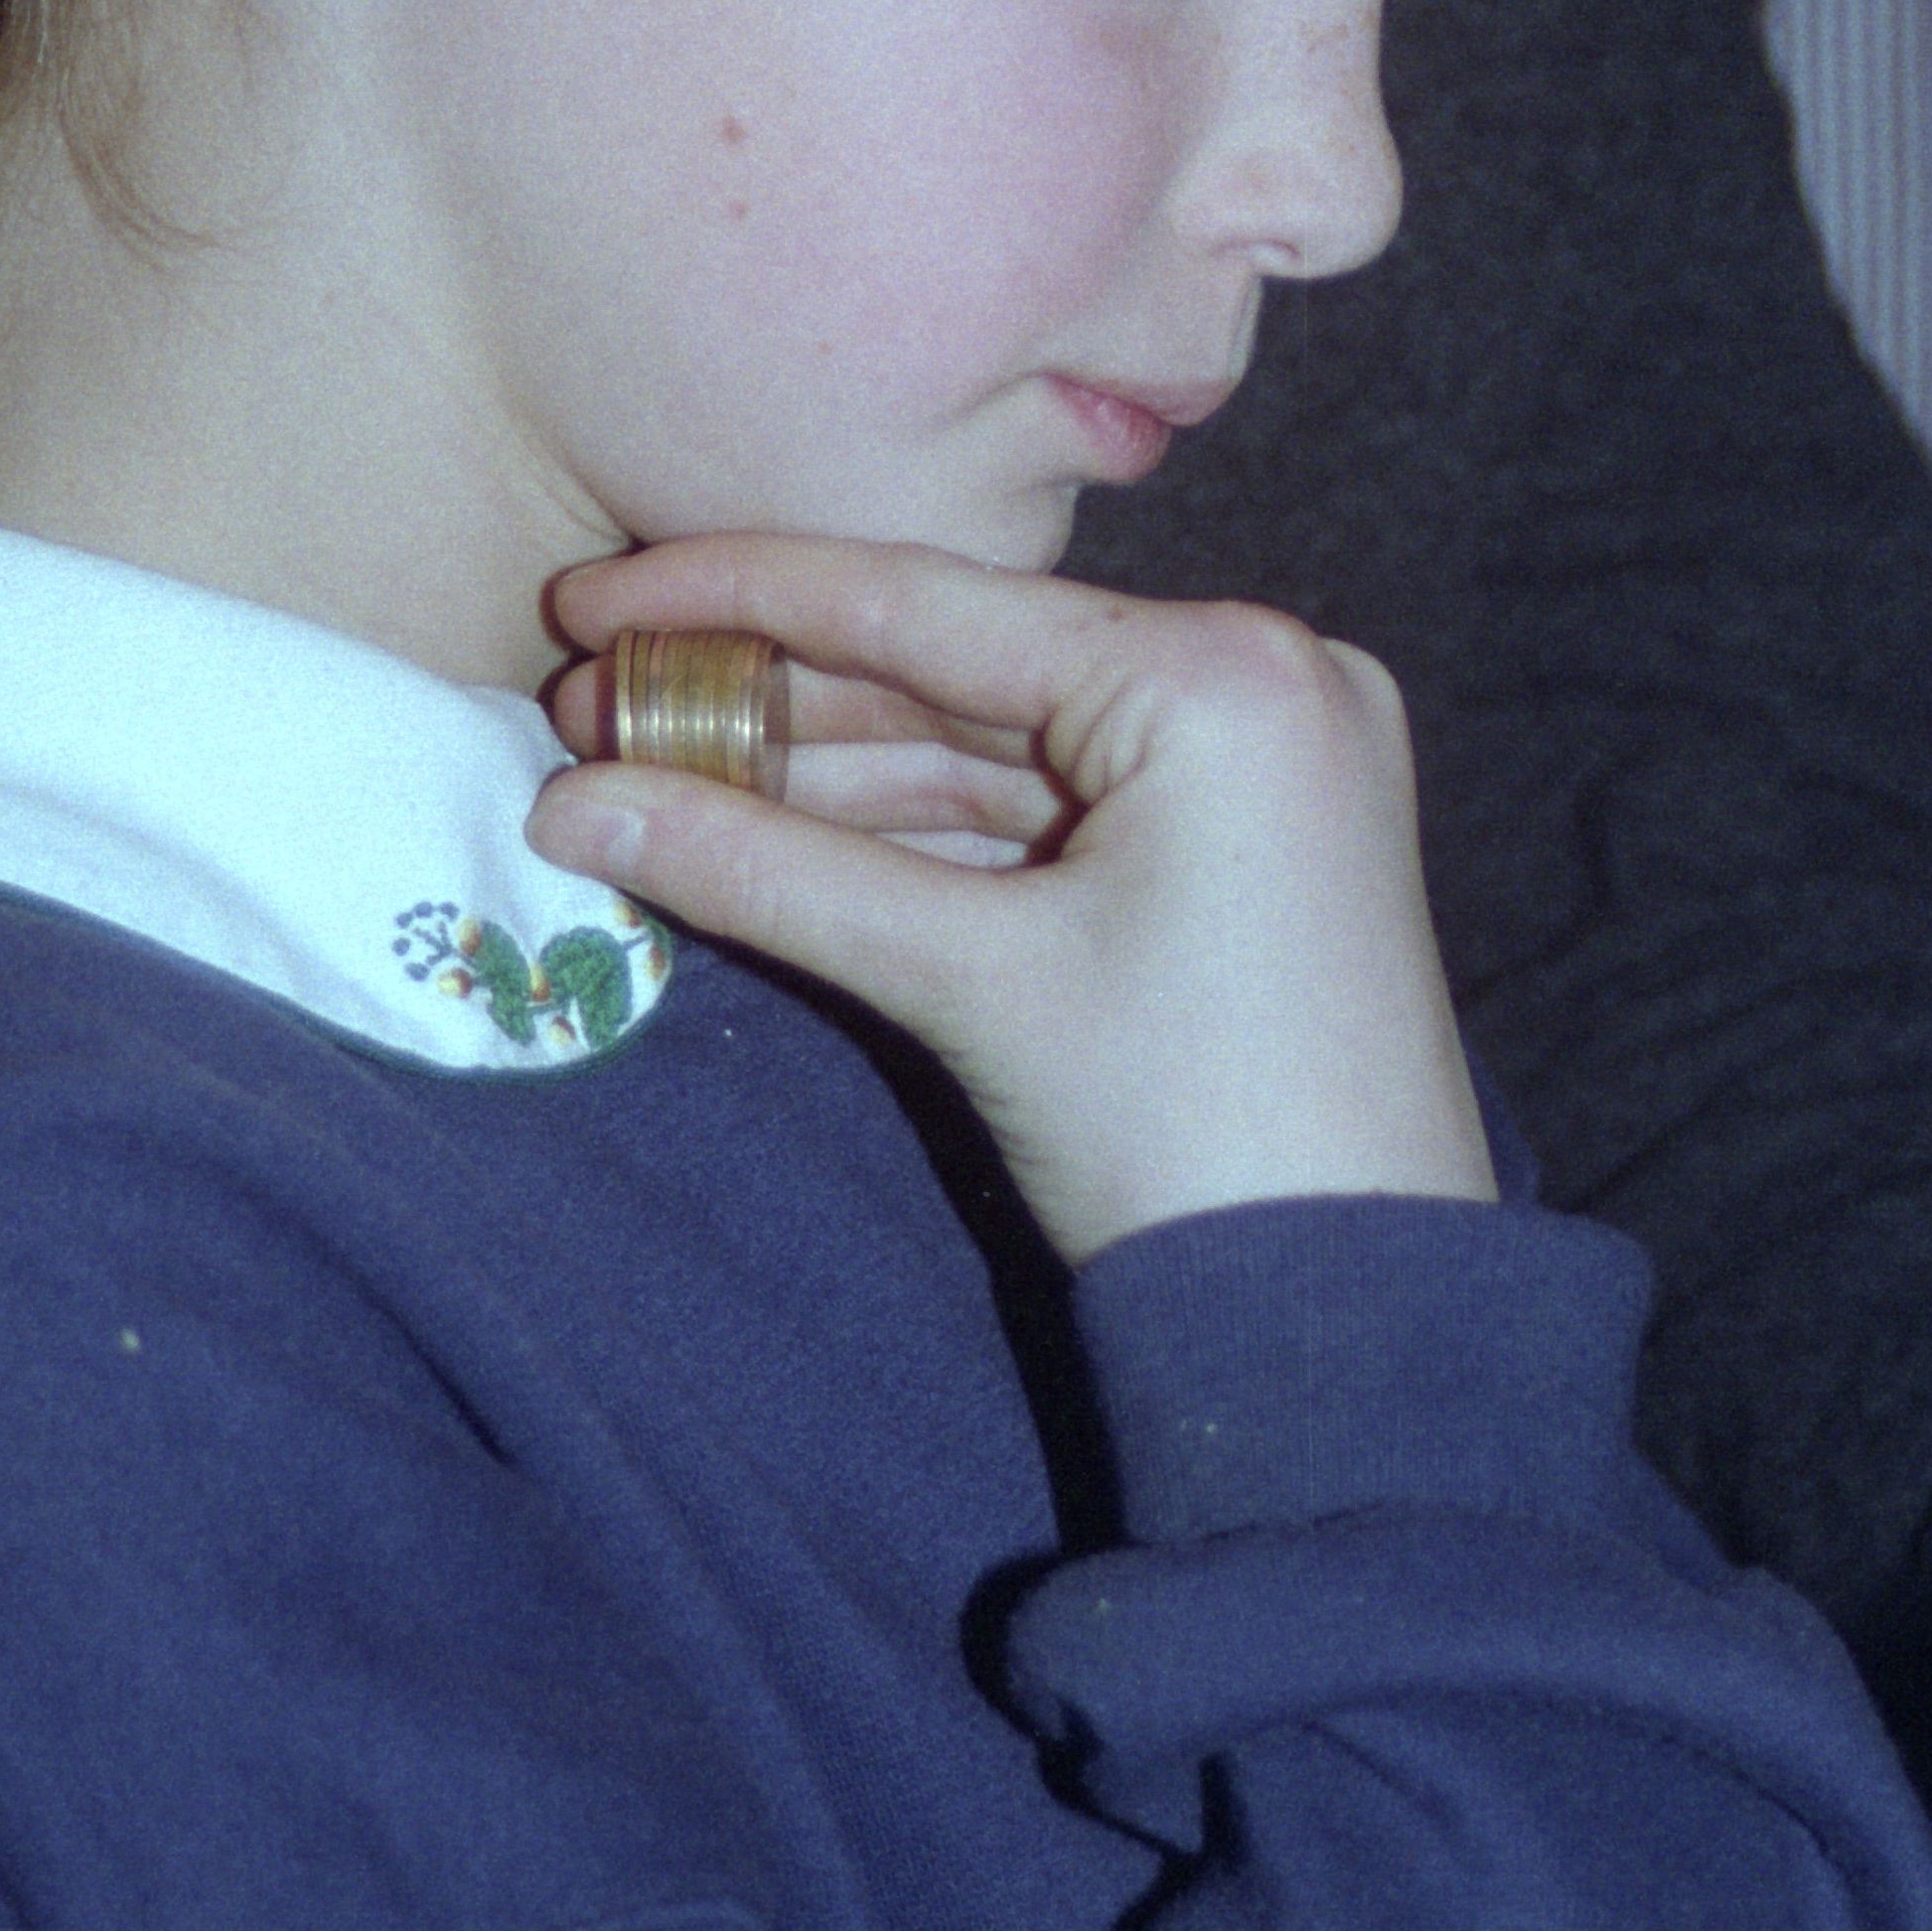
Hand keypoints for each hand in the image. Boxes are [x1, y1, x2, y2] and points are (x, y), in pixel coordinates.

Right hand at [529, 532, 1496, 1266]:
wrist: (1359, 1332)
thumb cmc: (1195, 1142)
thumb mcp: (968, 981)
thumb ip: (767, 871)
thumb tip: (572, 806)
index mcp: (1224, 675)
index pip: (932, 605)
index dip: (741, 599)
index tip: (599, 597)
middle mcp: (1259, 680)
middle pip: (957, 670)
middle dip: (771, 704)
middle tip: (592, 704)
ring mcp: (1254, 761)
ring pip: (991, 747)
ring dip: (825, 771)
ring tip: (647, 773)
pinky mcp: (1235, 843)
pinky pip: (1044, 809)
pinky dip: (915, 828)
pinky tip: (768, 826)